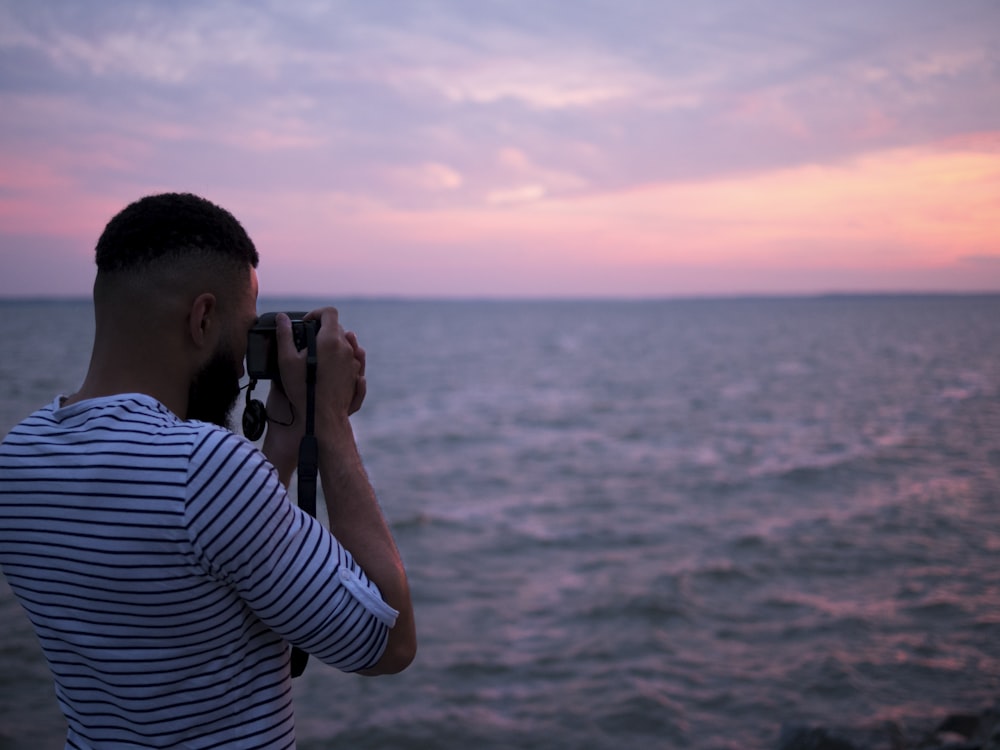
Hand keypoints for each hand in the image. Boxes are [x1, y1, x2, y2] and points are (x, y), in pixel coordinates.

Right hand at [295, 308, 363, 425]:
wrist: (322, 417)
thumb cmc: (303, 389)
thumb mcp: (286, 360)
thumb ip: (284, 335)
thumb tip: (282, 318)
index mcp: (330, 339)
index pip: (329, 312)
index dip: (316, 313)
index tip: (306, 324)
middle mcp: (346, 348)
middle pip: (338, 328)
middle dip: (323, 330)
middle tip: (308, 342)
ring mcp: (353, 362)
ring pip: (347, 344)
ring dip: (334, 344)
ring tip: (319, 355)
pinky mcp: (356, 375)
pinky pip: (353, 359)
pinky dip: (343, 358)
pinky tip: (332, 367)